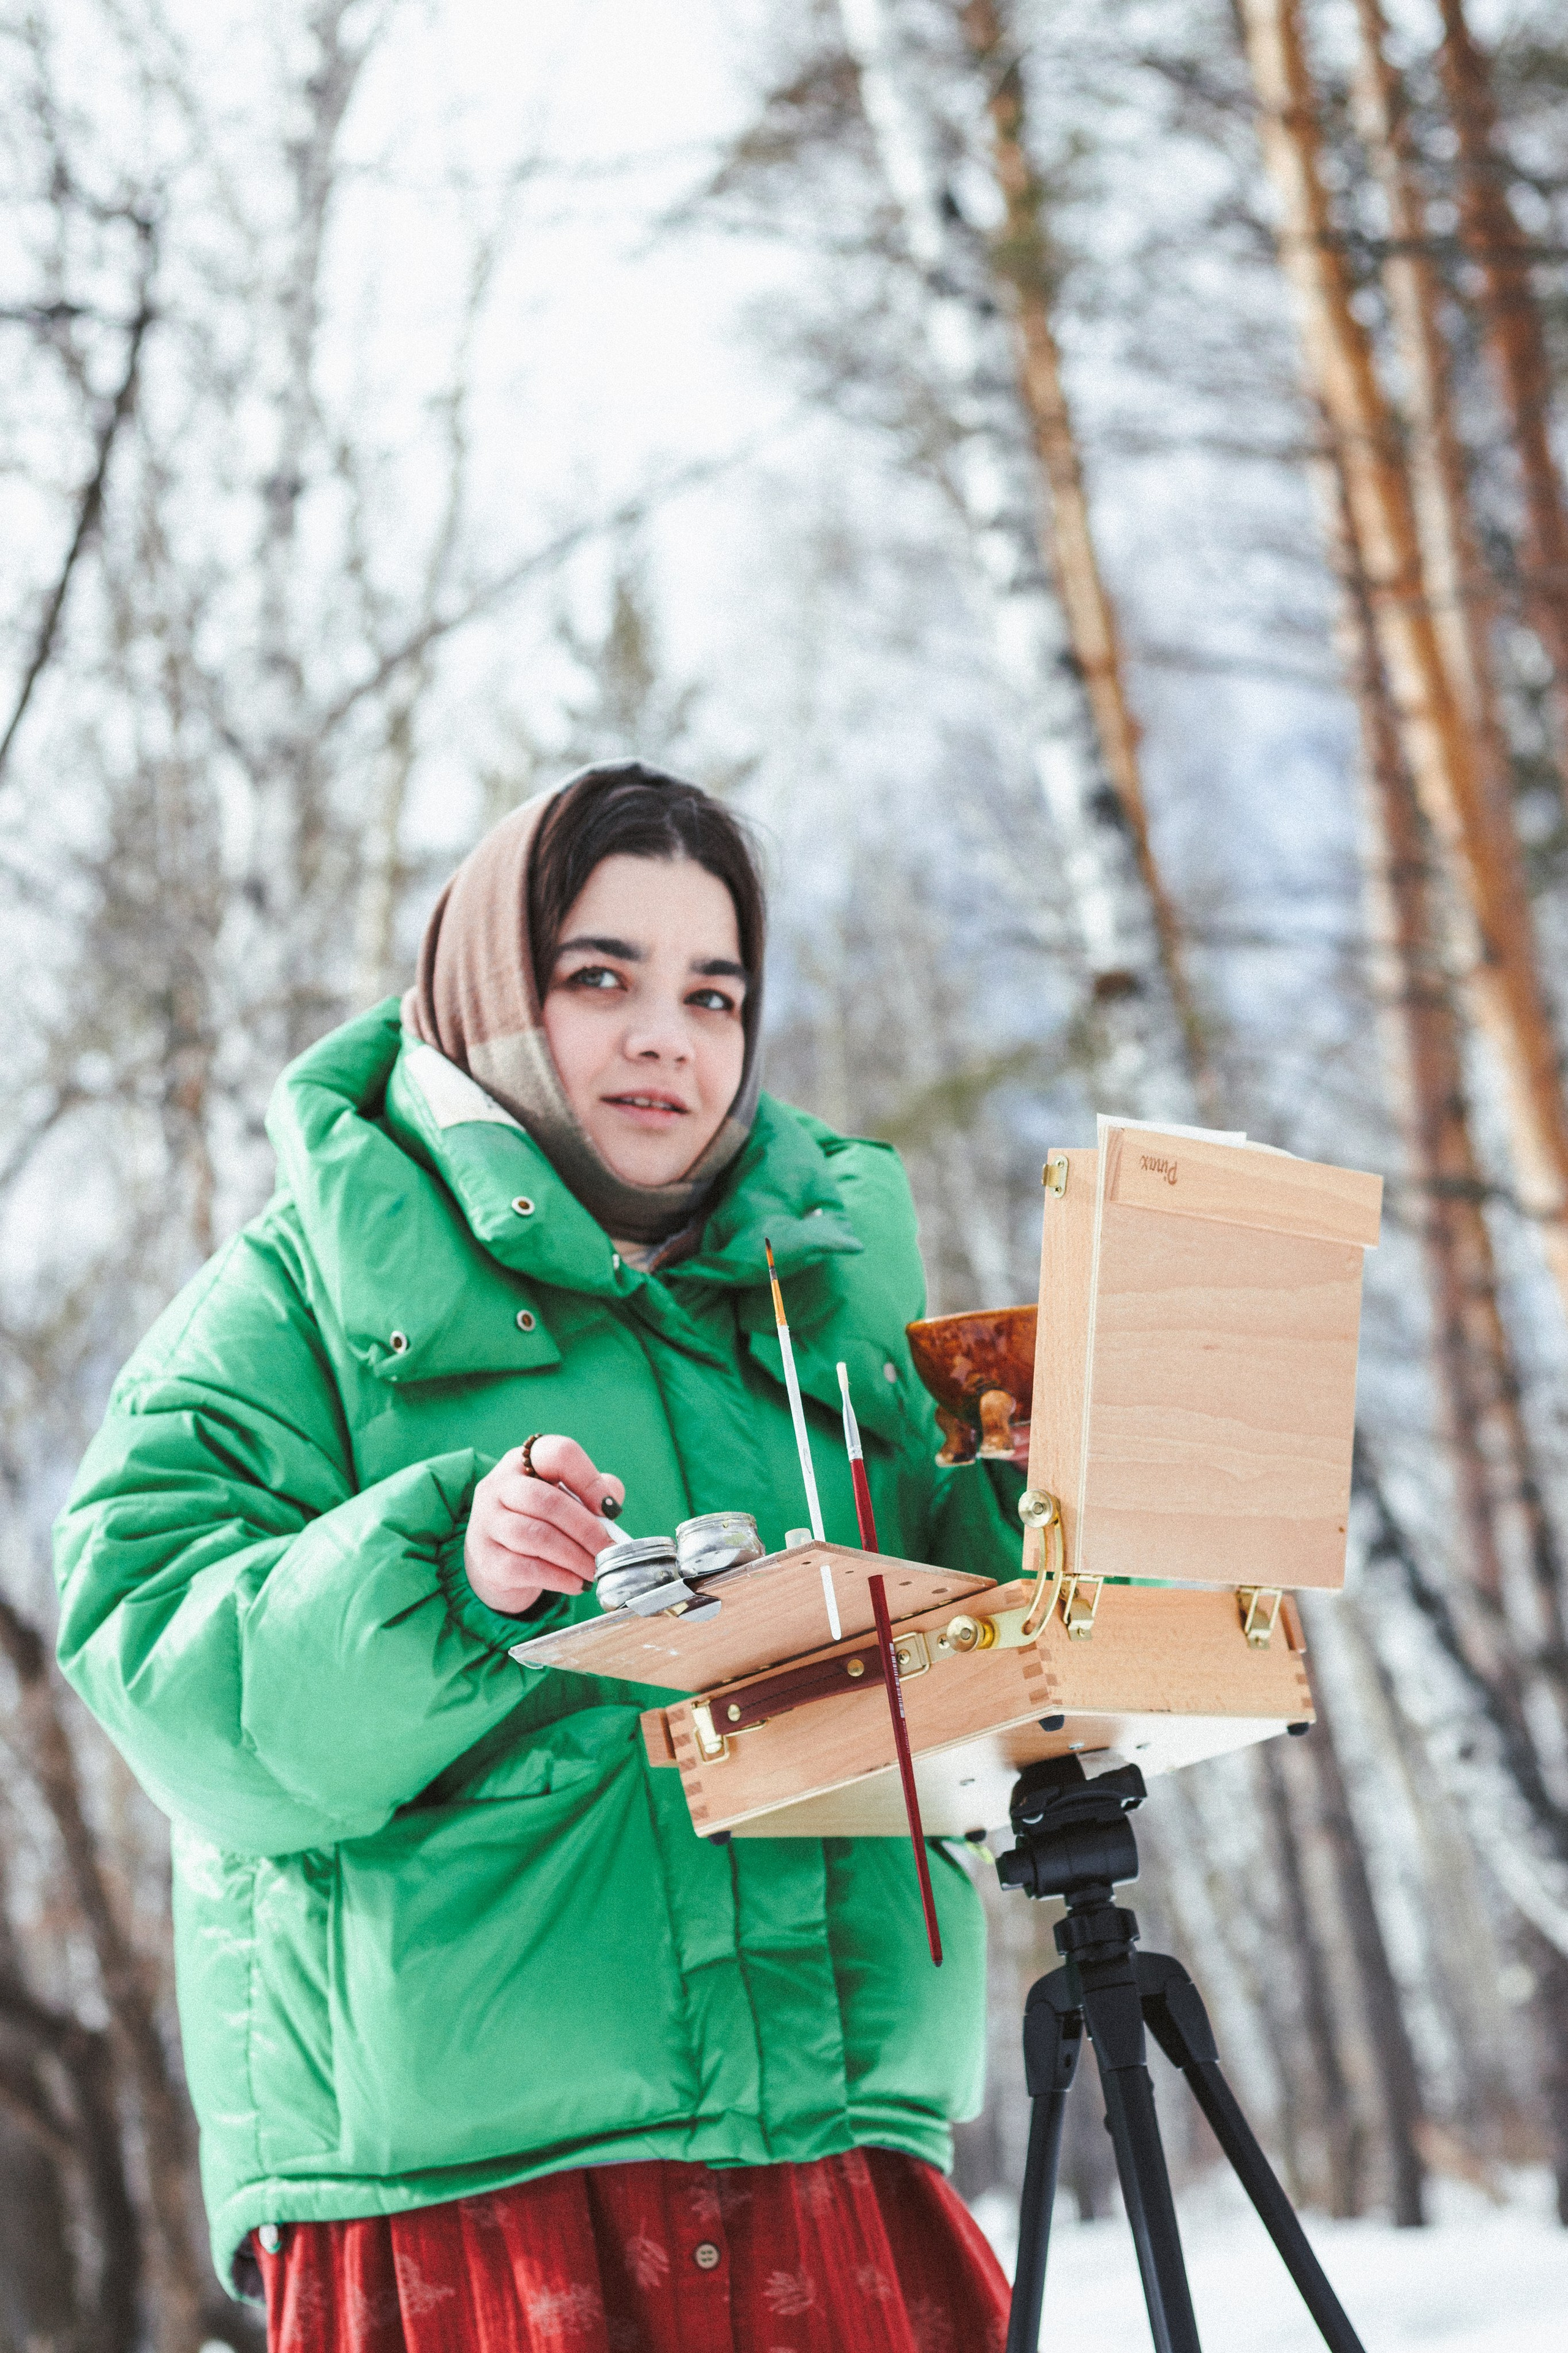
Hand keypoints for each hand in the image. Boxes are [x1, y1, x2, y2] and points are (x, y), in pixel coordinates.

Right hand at [464, 1436, 624, 1616]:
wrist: (497, 1560)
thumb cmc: (542, 1522)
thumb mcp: (565, 1498)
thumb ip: (593, 1494)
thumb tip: (611, 1507)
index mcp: (523, 1461)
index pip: (558, 1454)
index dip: (589, 1480)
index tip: (611, 1510)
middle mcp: (498, 1487)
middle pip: (547, 1501)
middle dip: (587, 1529)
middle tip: (610, 1549)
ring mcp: (487, 1523)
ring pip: (537, 1536)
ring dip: (575, 1556)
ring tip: (596, 1569)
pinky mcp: (487, 1561)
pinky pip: (527, 1568)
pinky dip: (559, 1577)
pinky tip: (576, 1583)